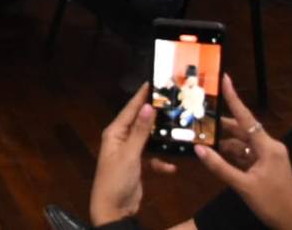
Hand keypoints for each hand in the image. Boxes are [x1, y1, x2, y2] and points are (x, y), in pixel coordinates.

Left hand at [89, 82, 170, 223]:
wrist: (113, 209)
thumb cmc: (116, 179)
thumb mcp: (130, 154)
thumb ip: (141, 132)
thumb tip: (148, 107)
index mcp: (115, 133)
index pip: (130, 109)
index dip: (141, 96)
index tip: (152, 82)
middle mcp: (121, 139)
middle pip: (141, 123)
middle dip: (156, 117)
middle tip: (173, 106)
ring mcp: (130, 153)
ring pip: (149, 141)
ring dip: (161, 141)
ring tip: (178, 134)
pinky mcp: (138, 166)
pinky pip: (152, 159)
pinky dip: (161, 162)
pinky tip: (170, 168)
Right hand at [195, 75, 291, 229]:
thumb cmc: (272, 203)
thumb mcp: (244, 186)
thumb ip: (220, 167)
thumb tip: (199, 149)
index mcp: (269, 147)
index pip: (246, 118)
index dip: (234, 98)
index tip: (225, 78)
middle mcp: (270, 147)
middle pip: (242, 130)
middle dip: (221, 125)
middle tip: (198, 117)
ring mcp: (269, 158)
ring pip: (242, 143)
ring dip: (224, 142)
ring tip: (201, 138)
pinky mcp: (266, 167)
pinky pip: (245, 155)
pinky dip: (231, 154)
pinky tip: (215, 155)